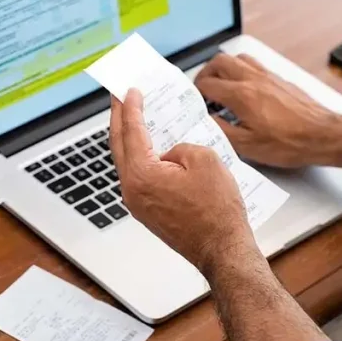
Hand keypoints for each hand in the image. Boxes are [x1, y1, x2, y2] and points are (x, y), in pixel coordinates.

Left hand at [109, 89, 254, 273]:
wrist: (222, 249)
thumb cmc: (217, 212)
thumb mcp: (204, 159)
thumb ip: (180, 146)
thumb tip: (171, 154)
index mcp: (141, 174)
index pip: (131, 130)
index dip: (131, 106)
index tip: (129, 90)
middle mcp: (132, 190)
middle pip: (119, 144)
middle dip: (118, 117)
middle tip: (119, 97)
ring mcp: (137, 204)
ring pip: (126, 162)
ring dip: (128, 138)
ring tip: (132, 118)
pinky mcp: (148, 212)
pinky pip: (138, 177)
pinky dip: (140, 158)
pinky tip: (150, 149)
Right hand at [195, 53, 341, 167]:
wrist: (324, 135)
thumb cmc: (291, 143)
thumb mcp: (248, 146)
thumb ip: (222, 131)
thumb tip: (206, 121)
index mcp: (242, 95)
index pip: (207, 84)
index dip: (196, 94)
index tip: (195, 103)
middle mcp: (253, 79)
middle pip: (219, 62)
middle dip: (205, 74)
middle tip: (202, 91)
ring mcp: (267, 76)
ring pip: (237, 58)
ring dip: (223, 68)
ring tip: (220, 86)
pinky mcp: (279, 79)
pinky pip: (253, 64)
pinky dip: (241, 70)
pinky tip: (244, 87)